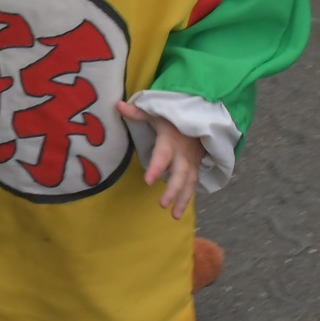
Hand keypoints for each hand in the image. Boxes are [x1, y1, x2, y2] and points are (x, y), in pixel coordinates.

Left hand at [116, 101, 204, 219]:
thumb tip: (118, 105)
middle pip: (180, 174)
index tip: (148, 181)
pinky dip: (188, 198)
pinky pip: (193, 185)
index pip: (163, 155)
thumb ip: (138, 113)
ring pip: (189, 183)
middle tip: (162, 204)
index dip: (157, 167)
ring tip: (174, 216)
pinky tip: (180, 210)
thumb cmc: (174, 120)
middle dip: (173, 190)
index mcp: (170, 142)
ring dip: (183, 200)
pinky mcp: (195, 169)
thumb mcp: (157, 114)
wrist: (202, 120)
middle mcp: (182, 155)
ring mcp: (191, 163)